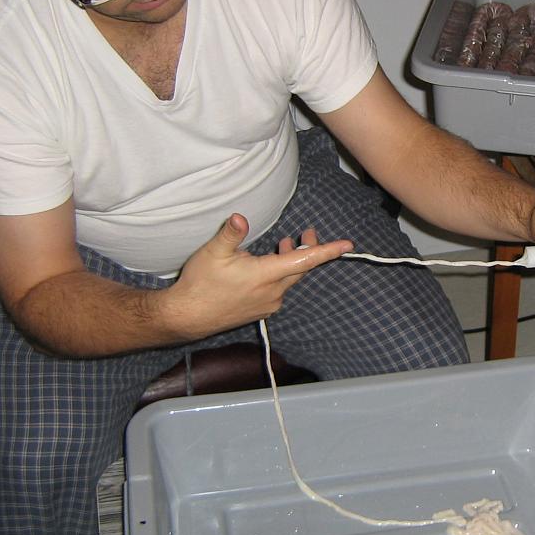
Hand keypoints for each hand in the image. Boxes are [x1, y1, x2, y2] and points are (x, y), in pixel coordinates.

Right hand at [164, 214, 351, 339]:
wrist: (187, 317)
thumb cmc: (200, 283)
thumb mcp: (213, 252)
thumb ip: (231, 234)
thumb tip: (240, 217)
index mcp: (266, 275)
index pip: (305, 260)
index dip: (327, 250)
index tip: (347, 245)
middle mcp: (273, 292)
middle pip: (300, 268)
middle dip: (308, 248)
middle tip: (307, 231)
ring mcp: (268, 304)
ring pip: (289, 279)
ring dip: (291, 261)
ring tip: (285, 243)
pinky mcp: (261, 310)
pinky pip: (279, 290)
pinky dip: (280, 275)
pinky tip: (268, 266)